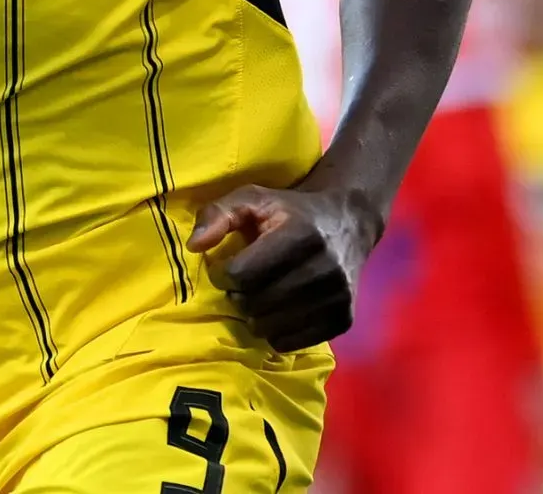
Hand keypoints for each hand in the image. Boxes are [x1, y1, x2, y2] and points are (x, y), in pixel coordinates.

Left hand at [186, 183, 384, 350]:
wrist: (347, 223)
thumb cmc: (291, 211)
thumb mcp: (253, 199)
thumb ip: (219, 214)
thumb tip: (195, 246)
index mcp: (301, 234)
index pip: (243, 274)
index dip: (224, 273)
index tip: (227, 267)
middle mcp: (325, 267)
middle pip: (255, 304)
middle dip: (239, 296)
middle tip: (243, 284)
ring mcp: (338, 296)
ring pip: (272, 327)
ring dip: (255, 317)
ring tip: (259, 297)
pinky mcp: (344, 319)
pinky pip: (292, 343)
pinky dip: (276, 332)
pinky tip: (278, 312)